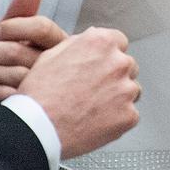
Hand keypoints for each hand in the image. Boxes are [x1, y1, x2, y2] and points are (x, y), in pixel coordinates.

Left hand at [0, 0, 68, 100]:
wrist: (38, 101)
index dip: (14, 27)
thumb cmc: (30, 59)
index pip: (41, 28)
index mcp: (60, 42)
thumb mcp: (24, 32)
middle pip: (21, 52)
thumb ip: (24, 9)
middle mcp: (59, 63)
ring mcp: (51, 87)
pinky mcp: (41, 107)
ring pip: (17, 75)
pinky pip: (18, 98)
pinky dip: (0, 90)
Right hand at [17, 26, 141, 158]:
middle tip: (93, 90)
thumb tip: (88, 42)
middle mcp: (118, 63)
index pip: (119, 41)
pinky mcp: (129, 115)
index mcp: (101, 43)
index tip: (102, 64)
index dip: (107, 55)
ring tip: (93, 108)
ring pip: (132, 90)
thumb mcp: (51, 55)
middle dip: (114, 76)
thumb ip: (77, 44)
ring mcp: (126, 90)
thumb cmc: (40, 94)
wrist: (37, 128)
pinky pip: (130, 114)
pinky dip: (117, 119)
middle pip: (127, 66)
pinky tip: (97, 122)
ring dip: (118, 97)